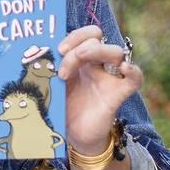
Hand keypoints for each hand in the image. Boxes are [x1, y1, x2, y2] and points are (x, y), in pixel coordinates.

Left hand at [57, 26, 142, 153]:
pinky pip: (135, 79)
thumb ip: (48, 70)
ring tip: (68, 72)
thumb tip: (33, 56)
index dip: (74, 36)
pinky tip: (124, 69)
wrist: (76, 136)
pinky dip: (134, 71)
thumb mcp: (52, 85)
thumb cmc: (65, 108)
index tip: (58, 49)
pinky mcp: (118, 95)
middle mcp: (97, 65)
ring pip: (116, 51)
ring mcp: (109, 78)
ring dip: (94, 52)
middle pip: (97, 38)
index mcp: (82, 59)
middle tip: (62, 54)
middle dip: (78, 43)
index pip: (86, 34)